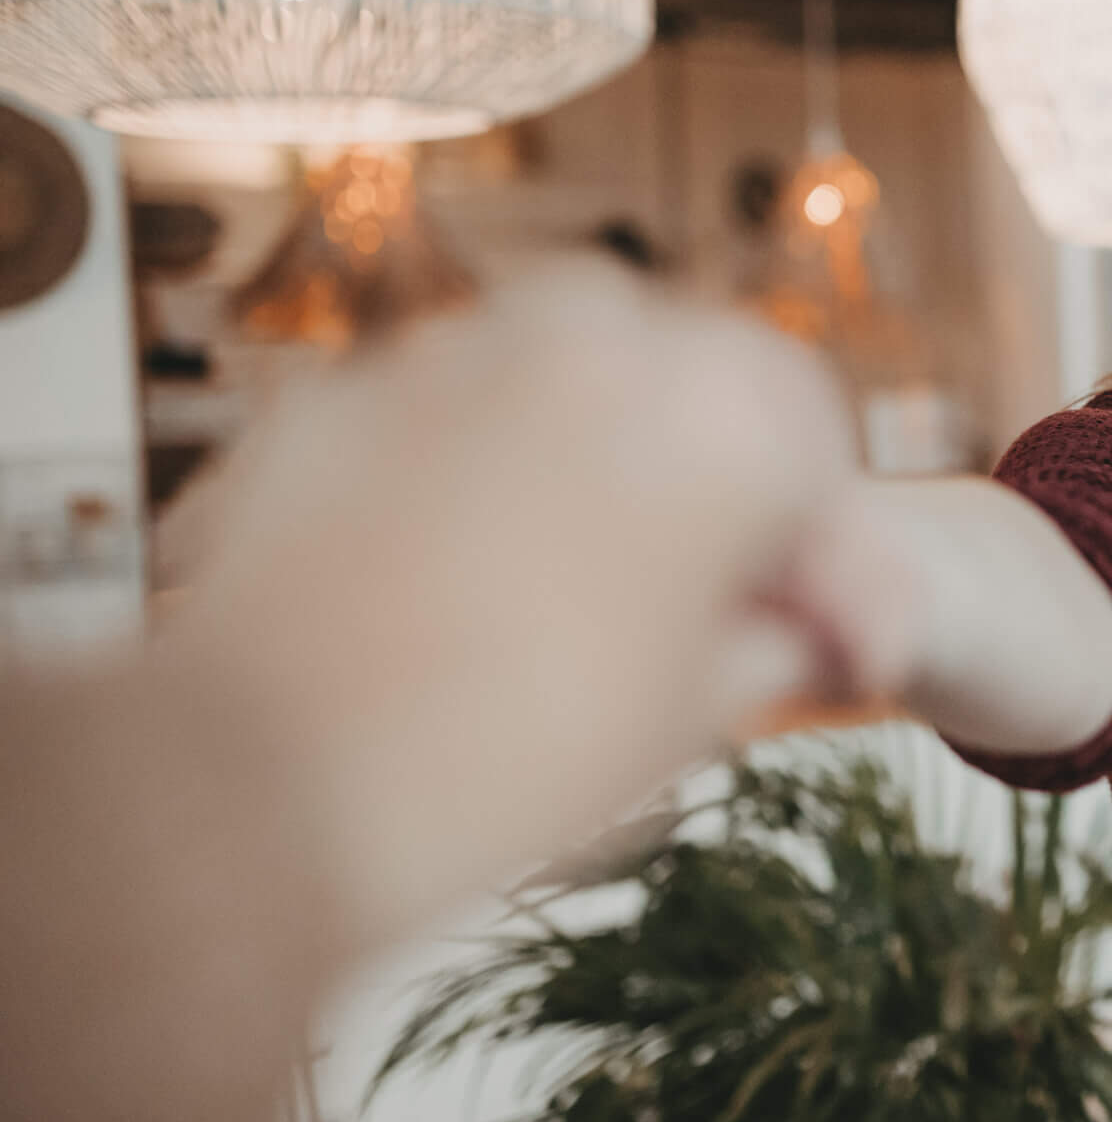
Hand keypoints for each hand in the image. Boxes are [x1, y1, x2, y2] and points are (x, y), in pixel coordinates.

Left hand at [157, 266, 855, 946]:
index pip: (820, 449)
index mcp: (724, 408)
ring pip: (565, 385)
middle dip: (714, 483)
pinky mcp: (338, 391)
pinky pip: (448, 420)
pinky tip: (468, 588)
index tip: (832, 638)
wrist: (269, 785)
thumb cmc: (520, 754)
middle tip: (711, 603)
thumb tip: (801, 634)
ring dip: (594, 467)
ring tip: (582, 599)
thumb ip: (778, 637)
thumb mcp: (700, 708)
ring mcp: (451, 349)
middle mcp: (597, 336)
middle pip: (698, 388)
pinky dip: (476, 481)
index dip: (832, 553)